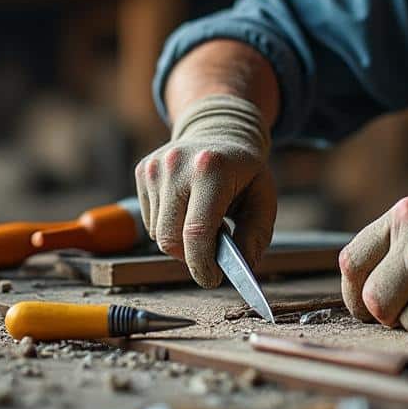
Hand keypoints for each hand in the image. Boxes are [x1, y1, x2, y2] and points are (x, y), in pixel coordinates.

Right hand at [135, 94, 275, 287]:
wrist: (219, 129)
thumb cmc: (244, 171)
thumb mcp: (264, 199)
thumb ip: (256, 235)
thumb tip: (243, 267)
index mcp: (212, 169)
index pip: (196, 232)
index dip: (202, 265)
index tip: (212, 279)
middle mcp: (176, 165)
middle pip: (170, 238)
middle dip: (190, 258)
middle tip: (210, 258)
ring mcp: (155, 166)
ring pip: (158, 232)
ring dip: (180, 240)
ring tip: (203, 223)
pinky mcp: (143, 170)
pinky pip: (150, 219)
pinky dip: (168, 225)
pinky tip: (187, 209)